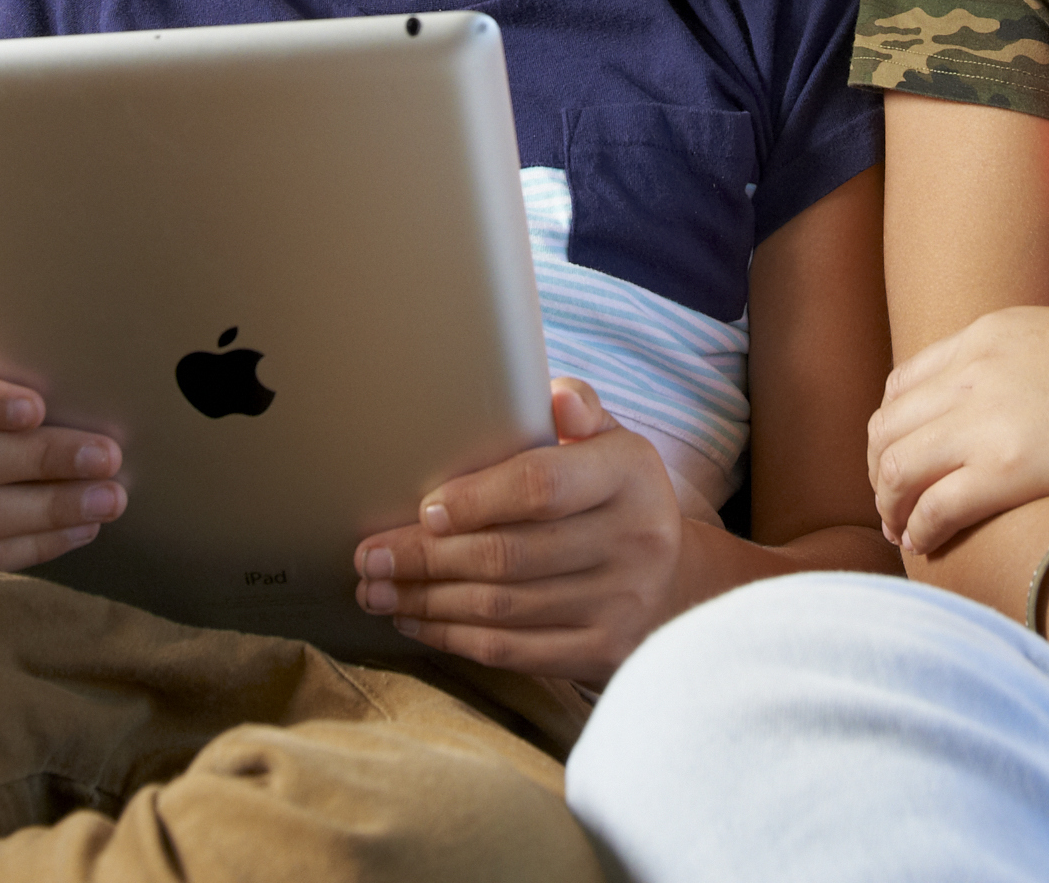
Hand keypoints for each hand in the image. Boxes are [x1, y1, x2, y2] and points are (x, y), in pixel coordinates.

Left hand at [351, 380, 689, 681]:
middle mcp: (632, 541)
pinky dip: (453, 637)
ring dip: (426, 599)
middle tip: (368, 555)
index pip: (541, 486)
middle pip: (508, 554)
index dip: (475, 499)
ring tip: (375, 589)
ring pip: (501, 607)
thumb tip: (554, 395)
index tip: (424, 509)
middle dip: (425, 557)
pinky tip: (415, 620)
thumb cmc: (619, 500)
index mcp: (629, 475)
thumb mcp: (612, 444)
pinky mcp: (602, 653)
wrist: (679, 584)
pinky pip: (513, 651)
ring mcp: (619, 604)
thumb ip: (579, 412)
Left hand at [871, 297, 1048, 556]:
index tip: (900, 463)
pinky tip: (926, 544)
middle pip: (889, 426)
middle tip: (892, 506)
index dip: (892, 431)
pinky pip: (934, 505)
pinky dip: (919, 528)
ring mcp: (988, 417)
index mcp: (988, 334)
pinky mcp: (1011, 468)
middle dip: (881, 471)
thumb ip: (1029, 373)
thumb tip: (1023, 419)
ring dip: (891, 503)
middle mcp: (975, 370)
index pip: (904, 384)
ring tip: (903, 531)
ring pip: (897, 466)